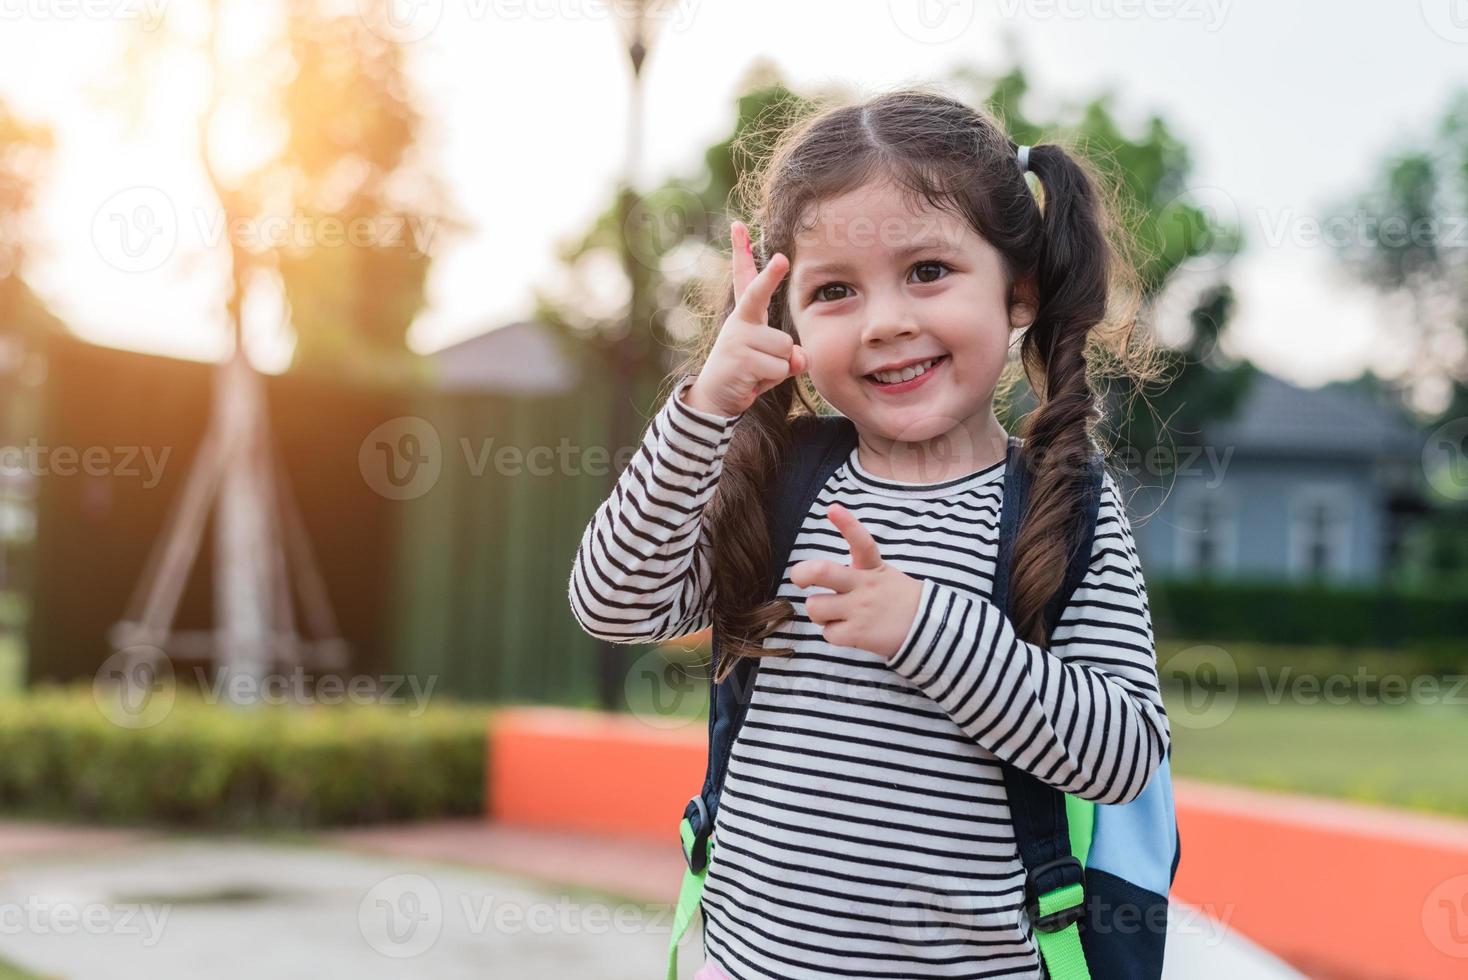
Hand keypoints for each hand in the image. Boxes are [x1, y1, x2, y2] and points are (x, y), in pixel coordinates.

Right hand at [683, 220, 806, 418]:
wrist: (716, 398)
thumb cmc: (749, 372)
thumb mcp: (773, 360)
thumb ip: (791, 355)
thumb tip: (799, 358)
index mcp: (747, 315)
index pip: (744, 279)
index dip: (742, 253)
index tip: (738, 227)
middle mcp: (739, 321)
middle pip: (759, 295)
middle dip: (770, 275)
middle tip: (781, 257)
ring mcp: (737, 339)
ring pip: (785, 348)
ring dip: (780, 367)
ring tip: (759, 373)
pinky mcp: (740, 361)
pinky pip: (780, 367)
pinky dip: (774, 380)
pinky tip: (754, 382)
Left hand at [788, 503, 925, 660]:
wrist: (928, 630)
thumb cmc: (895, 600)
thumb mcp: (882, 575)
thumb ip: (854, 571)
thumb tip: (816, 576)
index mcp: (872, 568)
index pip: (861, 541)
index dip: (847, 524)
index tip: (832, 508)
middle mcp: (864, 585)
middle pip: (822, 571)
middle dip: (802, 573)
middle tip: (800, 579)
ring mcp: (860, 609)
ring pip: (814, 607)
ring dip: (821, 613)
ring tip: (838, 615)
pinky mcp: (858, 633)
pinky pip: (827, 633)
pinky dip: (834, 634)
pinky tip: (851, 632)